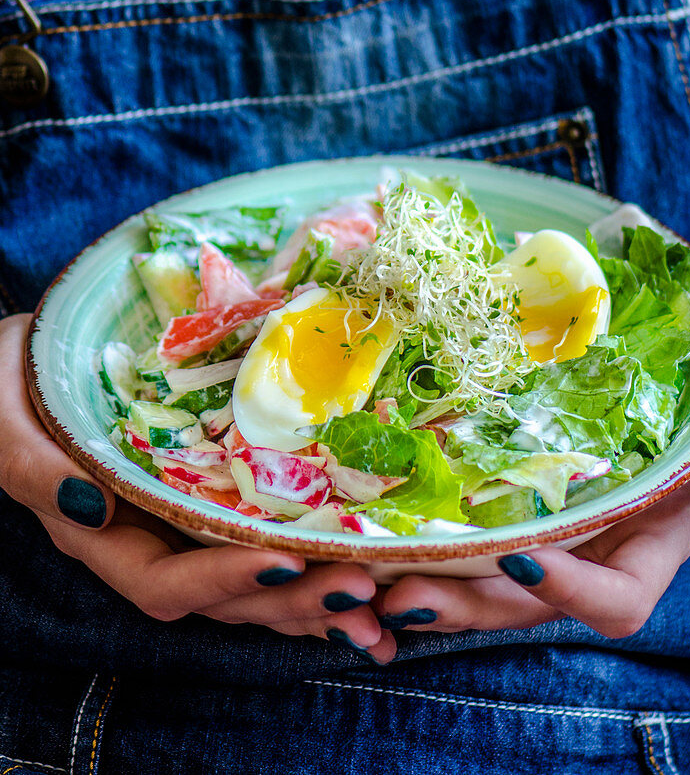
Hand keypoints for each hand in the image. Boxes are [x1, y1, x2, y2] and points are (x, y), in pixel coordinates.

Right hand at [0, 314, 395, 661]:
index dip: (222, 582)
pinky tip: (362, 564)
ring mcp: (181, 520)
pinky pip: (261, 534)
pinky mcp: (209, 493)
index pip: (162, 581)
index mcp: (97, 532)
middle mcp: (146, 538)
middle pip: (224, 594)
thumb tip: (87, 507)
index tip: (283, 562)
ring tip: (379, 599)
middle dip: (292, 599)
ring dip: (314, 593)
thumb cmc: (7, 382)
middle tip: (362, 590)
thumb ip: (37, 467)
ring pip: (251, 576)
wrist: (25, 362)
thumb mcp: (4, 417)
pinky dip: (310, 556)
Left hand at [377, 344, 689, 641]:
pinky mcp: (531, 487)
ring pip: (494, 573)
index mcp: (657, 546)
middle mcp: (602, 548)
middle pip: (532, 601)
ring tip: (372, 578)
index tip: (521, 558)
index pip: (618, 602)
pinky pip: (483, 523)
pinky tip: (388, 520)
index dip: (569, 592)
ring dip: (436, 580)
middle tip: (403, 597)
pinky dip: (437, 531)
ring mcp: (562, 522)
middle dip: (469, 604)